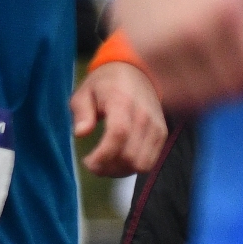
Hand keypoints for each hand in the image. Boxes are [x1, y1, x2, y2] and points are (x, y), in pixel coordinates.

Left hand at [71, 58, 167, 178]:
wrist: (135, 72)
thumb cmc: (104, 85)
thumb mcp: (84, 92)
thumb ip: (81, 112)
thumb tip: (81, 133)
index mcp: (122, 102)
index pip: (118, 134)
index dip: (103, 155)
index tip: (88, 162)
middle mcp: (144, 116)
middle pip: (130, 156)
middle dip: (108, 167)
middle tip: (93, 163)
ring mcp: (156, 126)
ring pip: (142, 164)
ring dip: (120, 171)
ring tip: (104, 163)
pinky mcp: (162, 134)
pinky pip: (150, 162)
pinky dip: (133, 167)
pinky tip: (118, 161)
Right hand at [108, 0, 242, 112]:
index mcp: (232, 5)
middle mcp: (197, 25)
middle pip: (233, 86)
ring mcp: (164, 39)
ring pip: (202, 95)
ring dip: (219, 98)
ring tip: (224, 87)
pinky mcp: (140, 48)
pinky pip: (170, 91)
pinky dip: (188, 97)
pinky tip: (195, 86)